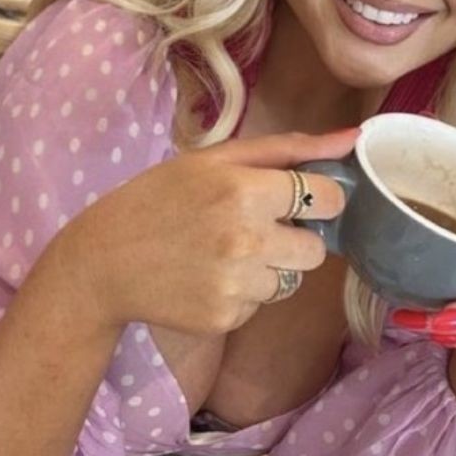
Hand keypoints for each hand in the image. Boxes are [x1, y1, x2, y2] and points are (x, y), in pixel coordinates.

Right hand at [66, 129, 355, 337]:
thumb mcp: (214, 159)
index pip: (327, 197)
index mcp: (244, 190)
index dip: (318, 198)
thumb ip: (288, 148)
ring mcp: (236, 285)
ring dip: (267, 268)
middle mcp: (246, 240)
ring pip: (289, 281)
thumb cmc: (159, 198)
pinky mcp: (225, 318)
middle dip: (293, 238)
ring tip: (221, 253)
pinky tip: (206, 278)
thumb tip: (352, 138)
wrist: (102, 261)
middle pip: (315, 249)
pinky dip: (241, 294)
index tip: (298, 198)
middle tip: (251, 227)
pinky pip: (260, 307)